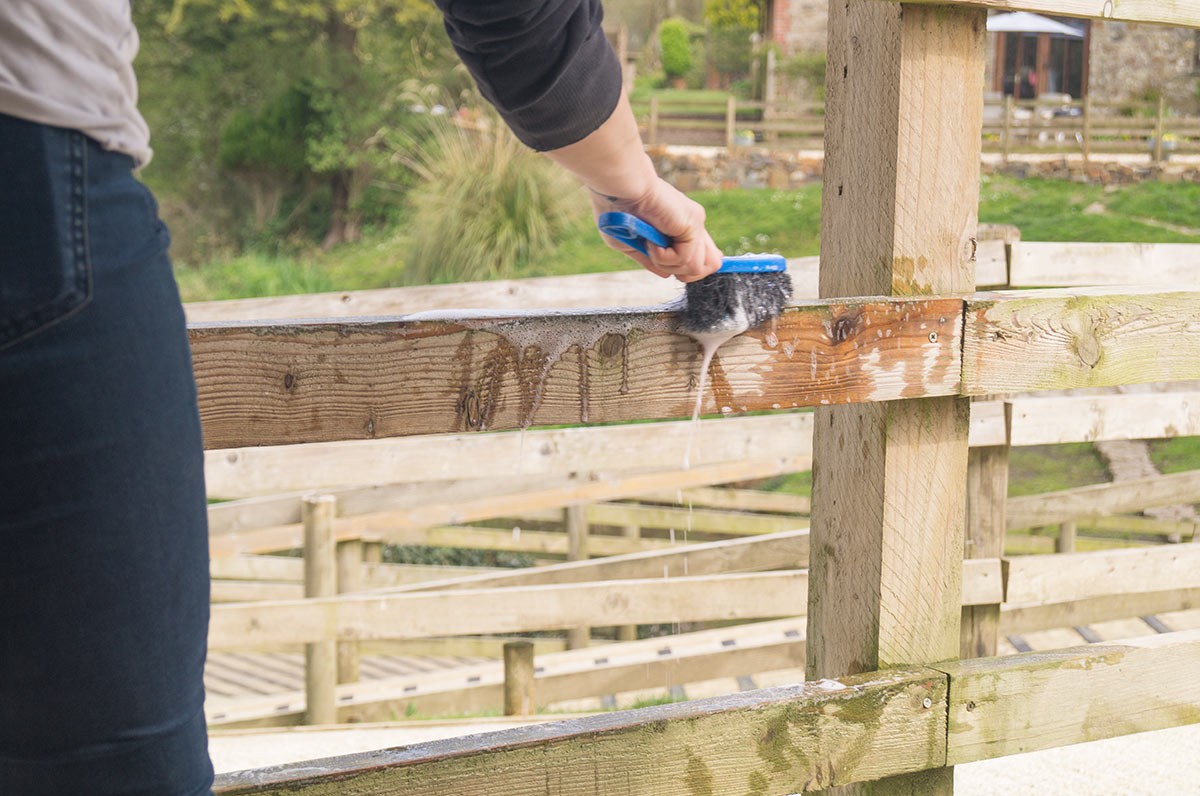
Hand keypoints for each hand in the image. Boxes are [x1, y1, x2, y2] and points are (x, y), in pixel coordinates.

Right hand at [591, 178, 723, 282]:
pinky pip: (686, 259)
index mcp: (680, 227)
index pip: (703, 255)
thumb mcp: (632, 243)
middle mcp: (692, 225)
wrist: (618, 190)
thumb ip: (651, 259)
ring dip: (668, 265)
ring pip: (697, 268)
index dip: (690, 268)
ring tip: (651, 246)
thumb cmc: (616, 211)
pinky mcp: (693, 223)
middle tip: (658, 256)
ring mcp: (694, 224)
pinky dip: (663, 257)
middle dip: (683, 271)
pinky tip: (651, 241)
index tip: (670, 268)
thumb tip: (666, 275)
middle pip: (711, 264)